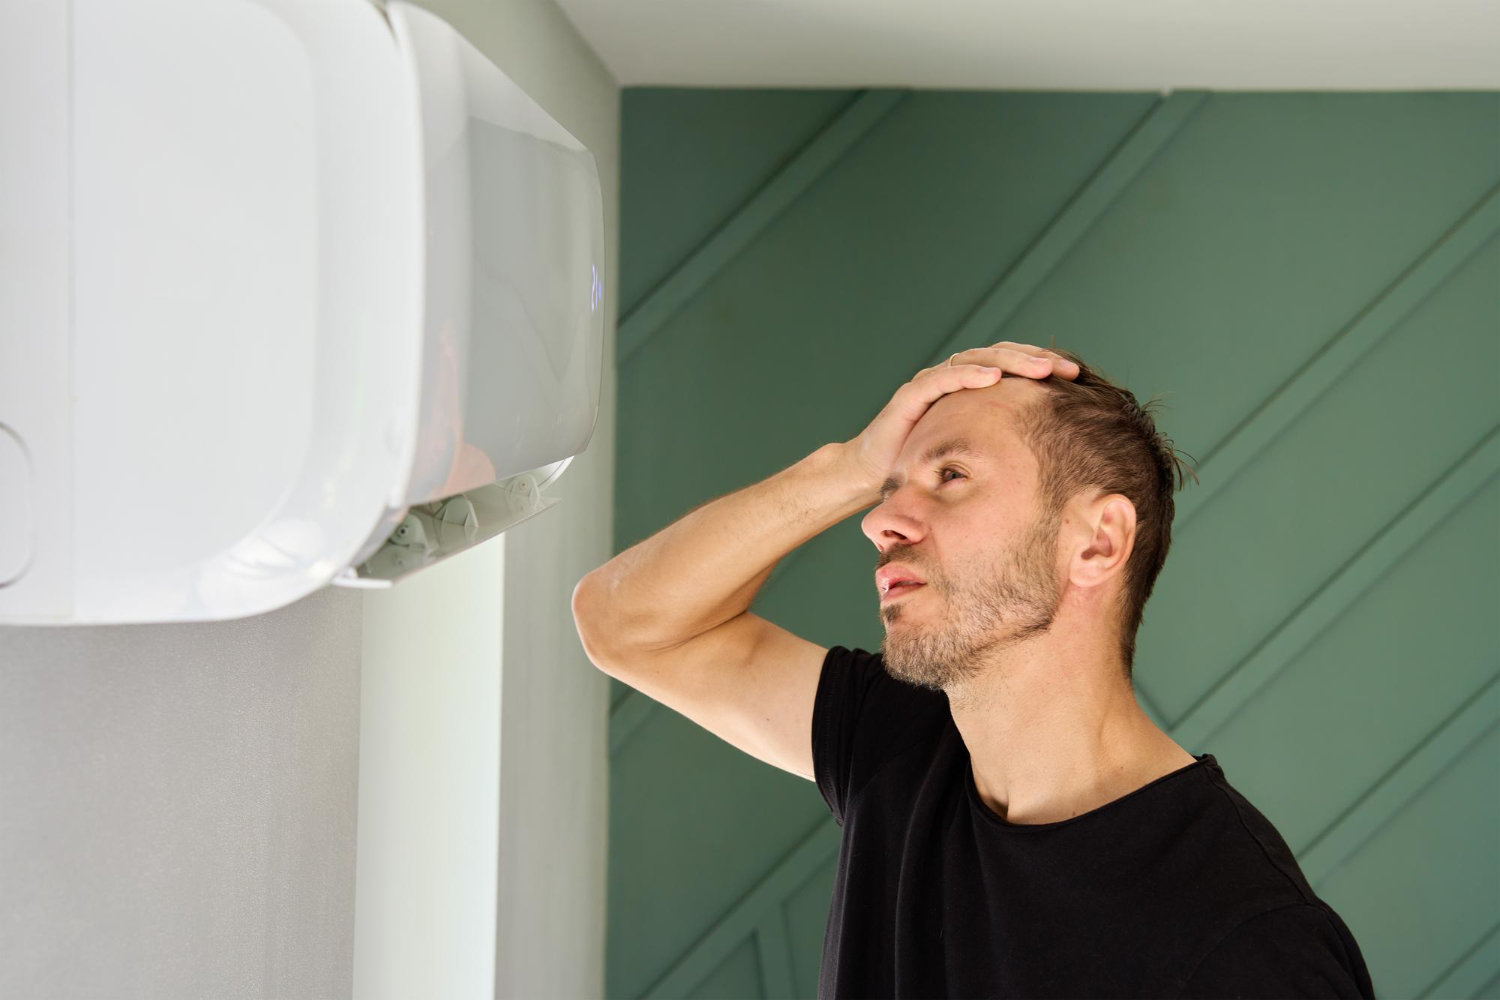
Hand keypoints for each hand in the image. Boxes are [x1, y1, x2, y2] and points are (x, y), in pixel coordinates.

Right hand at [839, 342, 1080, 490]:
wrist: (876, 474)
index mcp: (971, 390)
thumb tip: (1056, 460)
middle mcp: (953, 379)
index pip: (1011, 367)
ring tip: (1040, 368)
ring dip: (1010, 361)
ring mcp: (932, 383)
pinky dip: (967, 374)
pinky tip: (991, 377)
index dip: (1041, 366)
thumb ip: (1004, 449)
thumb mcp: (974, 456)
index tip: (1075, 376)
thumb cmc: (925, 466)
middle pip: (999, 355)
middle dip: (1035, 359)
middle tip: (1067, 369)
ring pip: (976, 358)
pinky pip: (942, 378)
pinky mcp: (910, 395)